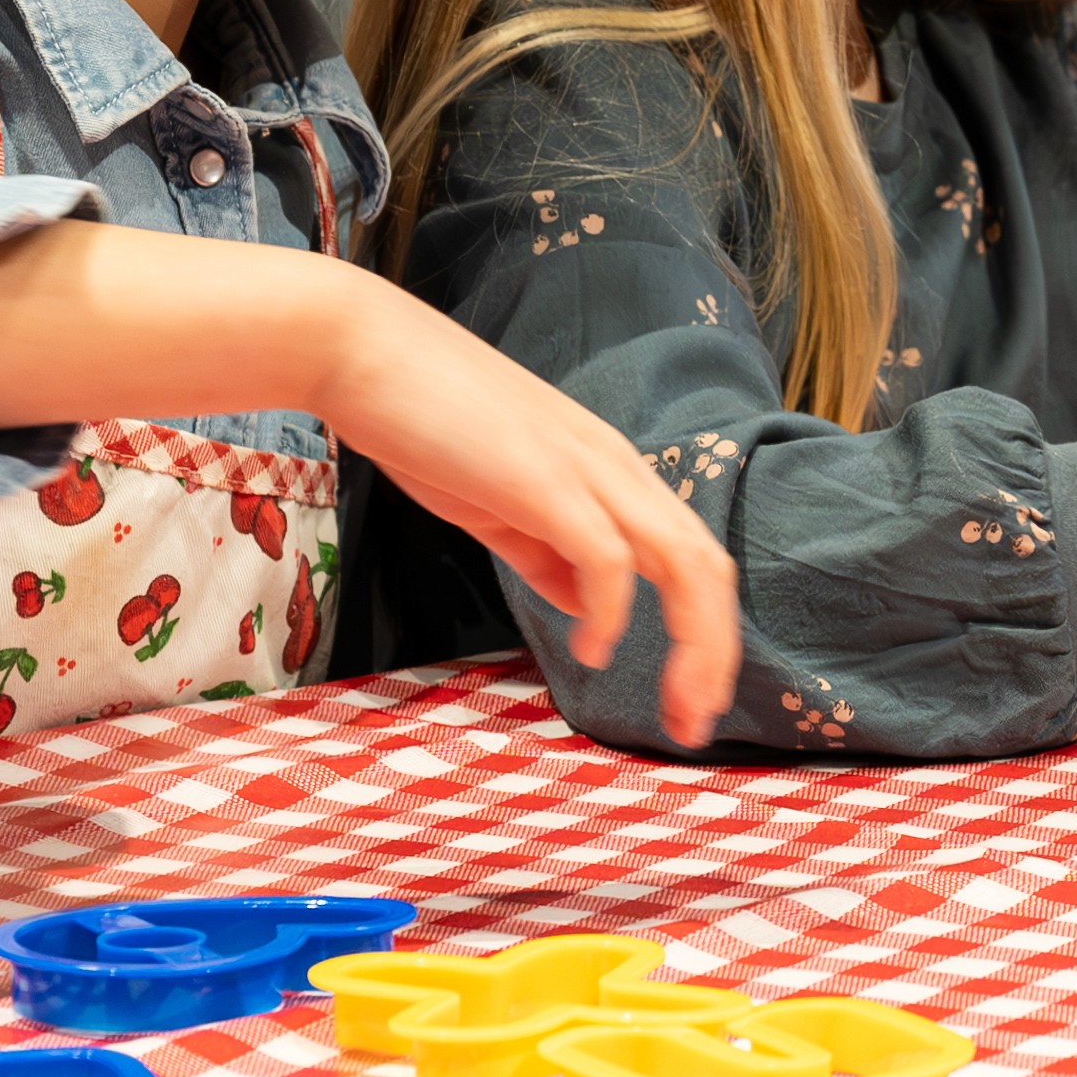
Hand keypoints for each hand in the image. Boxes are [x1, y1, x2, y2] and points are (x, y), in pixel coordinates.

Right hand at [313, 283, 745, 744]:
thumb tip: (588, 609)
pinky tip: (594, 650)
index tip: (688, 700)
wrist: (361, 352)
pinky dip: (612, 611)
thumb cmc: (425, 422)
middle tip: (697, 725)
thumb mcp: (502, 502)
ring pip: (682, 561)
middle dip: (715, 655)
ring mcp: (587, 469)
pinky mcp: (544, 478)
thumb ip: (548, 553)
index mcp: (611, 472)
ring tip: (676, 706)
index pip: (691, 557)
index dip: (704, 634)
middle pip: (707, 566)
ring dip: (693, 644)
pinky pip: (607, 556)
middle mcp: (617, 468)